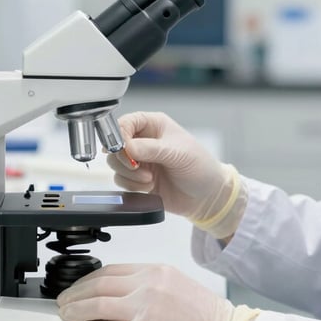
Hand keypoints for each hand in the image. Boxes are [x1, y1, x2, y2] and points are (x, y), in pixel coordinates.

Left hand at [57, 264, 238, 320]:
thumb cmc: (205, 316)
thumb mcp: (176, 286)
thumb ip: (149, 285)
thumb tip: (120, 293)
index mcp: (156, 271)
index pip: (112, 270)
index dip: (89, 278)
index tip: (80, 285)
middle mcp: (148, 285)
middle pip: (100, 284)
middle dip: (76, 293)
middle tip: (65, 300)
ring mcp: (145, 308)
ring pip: (98, 304)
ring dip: (77, 310)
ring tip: (67, 314)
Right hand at [108, 112, 233, 221]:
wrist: (207, 196)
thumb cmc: (200, 166)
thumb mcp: (177, 153)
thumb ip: (150, 149)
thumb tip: (126, 146)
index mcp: (153, 125)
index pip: (124, 123)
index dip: (119, 136)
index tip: (125, 150)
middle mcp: (143, 141)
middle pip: (114, 145)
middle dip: (123, 160)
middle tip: (137, 167)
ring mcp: (139, 161)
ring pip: (115, 164)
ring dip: (129, 175)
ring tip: (149, 179)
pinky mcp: (137, 180)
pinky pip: (121, 181)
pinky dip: (132, 186)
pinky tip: (150, 187)